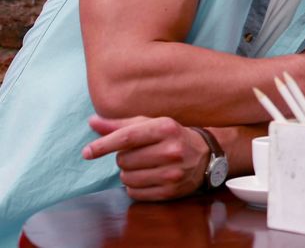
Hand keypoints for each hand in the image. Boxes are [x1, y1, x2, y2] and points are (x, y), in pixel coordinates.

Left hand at [82, 115, 208, 200]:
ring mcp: (172, 172)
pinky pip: (135, 193)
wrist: (207, 155)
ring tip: (143, 167)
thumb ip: (121, 125)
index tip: (87, 152)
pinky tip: (147, 178)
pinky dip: (134, 187)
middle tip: (138, 155)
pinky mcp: (171, 191)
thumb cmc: (172, 137)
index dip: (103, 145)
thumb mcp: (152, 125)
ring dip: (128, 173)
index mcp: (165, 128)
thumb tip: (92, 122)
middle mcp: (171, 150)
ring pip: (127, 178)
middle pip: (124, 160)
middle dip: (124, 158)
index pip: (127, 138)